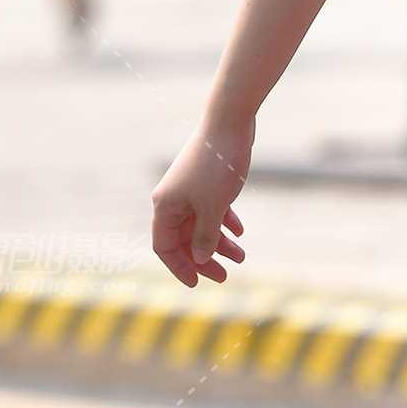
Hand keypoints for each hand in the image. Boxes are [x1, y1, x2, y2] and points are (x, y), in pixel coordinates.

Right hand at [151, 120, 251, 287]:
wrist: (230, 123)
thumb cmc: (217, 165)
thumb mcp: (212, 208)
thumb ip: (205, 237)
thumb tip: (200, 259)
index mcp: (165, 206)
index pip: (164, 246)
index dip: (179, 267)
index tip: (197, 284)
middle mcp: (173, 199)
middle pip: (184, 238)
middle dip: (203, 259)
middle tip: (225, 276)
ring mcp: (190, 189)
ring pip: (201, 224)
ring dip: (219, 243)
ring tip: (242, 256)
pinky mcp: (206, 180)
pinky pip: (212, 208)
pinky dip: (224, 221)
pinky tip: (240, 231)